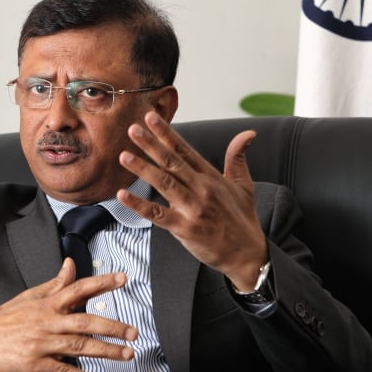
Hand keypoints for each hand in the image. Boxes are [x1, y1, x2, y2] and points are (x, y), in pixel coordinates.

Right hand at [0, 258, 137, 371]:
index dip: (102, 282)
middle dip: (113, 326)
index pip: (78, 288)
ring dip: (106, 351)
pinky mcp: (34, 364)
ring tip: (126, 354)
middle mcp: (47, 321)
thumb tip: (71, 264)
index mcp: (47, 304)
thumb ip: (55, 284)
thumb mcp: (30, 296)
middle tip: (133, 332)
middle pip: (85, 321)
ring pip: (79, 346)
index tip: (123, 278)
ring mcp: (41, 343)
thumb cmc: (4, 318)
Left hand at [118, 111, 268, 290]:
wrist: (246, 253)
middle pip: (172, 162)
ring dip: (143, 169)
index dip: (167, 133)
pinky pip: (157, 214)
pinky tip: (123, 195)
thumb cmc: (242, 219)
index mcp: (211, 177)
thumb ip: (238, 158)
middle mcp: (201, 189)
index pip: (185, 150)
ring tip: (124, 156)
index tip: (151, 118)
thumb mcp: (244, 185)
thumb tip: (248, 133)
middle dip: (151, 144)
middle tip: (133, 129)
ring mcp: (193, 209)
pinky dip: (139, 205)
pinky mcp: (185, 228)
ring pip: (164, 183)